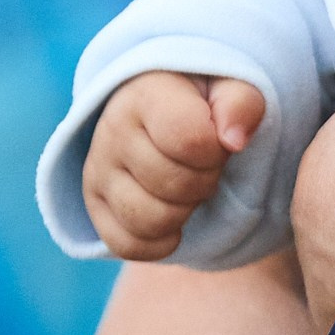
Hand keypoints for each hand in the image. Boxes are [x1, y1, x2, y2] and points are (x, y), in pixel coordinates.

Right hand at [84, 71, 265, 261]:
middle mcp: (112, 132)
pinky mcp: (94, 206)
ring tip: (186, 187)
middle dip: (205, 181)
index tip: (216, 141)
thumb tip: (234, 140)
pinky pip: (127, 246)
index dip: (216, 151)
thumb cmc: (200, 103)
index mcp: (145, 96)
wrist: (158, 113)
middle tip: (203, 165)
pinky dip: (159, 242)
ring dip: (183, 212)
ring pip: (149, 221)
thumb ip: (240, 104)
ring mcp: (98, 172)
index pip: (190, 141)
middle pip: (174, 186)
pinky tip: (172, 217)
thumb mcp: (229, 89)